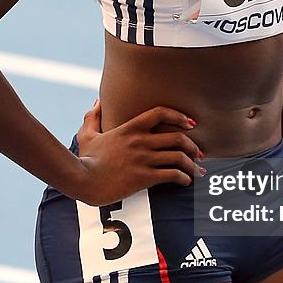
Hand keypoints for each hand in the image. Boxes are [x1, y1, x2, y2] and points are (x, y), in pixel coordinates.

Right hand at [73, 99, 204, 206]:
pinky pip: (172, 175)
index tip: (191, 123)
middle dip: (193, 146)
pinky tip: (186, 181)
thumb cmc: (85, 158)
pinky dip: (183, 178)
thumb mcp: (87, 133)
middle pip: (178, 137)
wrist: (83, 180)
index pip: (160, 113)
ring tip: (197, 170)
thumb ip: (94, 116)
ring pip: (178, 157)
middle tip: (199, 153)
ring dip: (192, 164)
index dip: (179, 115)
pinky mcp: (144, 177)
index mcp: (130, 128)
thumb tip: (98, 101)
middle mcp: (141, 141)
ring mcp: (144, 159)